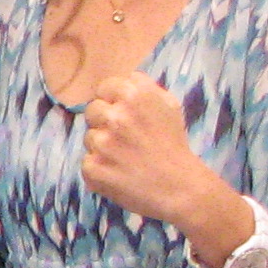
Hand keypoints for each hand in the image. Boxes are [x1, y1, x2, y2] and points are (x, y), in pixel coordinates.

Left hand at [76, 72, 208, 227]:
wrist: (180, 188)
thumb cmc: (174, 146)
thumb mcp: (169, 106)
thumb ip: (145, 88)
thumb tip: (126, 79)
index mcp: (134, 96)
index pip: (105, 87)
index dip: (112, 100)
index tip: (121, 113)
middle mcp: (115, 116)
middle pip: (92, 110)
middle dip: (104, 121)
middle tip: (123, 138)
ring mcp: (101, 143)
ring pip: (89, 137)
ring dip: (102, 146)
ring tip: (125, 158)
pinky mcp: (93, 168)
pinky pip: (87, 162)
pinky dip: (100, 169)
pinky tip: (119, 173)